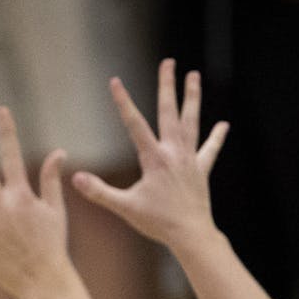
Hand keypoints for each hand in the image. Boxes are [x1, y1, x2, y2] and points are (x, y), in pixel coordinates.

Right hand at [71, 61, 229, 250]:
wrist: (191, 235)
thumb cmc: (158, 223)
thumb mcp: (124, 208)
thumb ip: (99, 191)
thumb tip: (75, 178)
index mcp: (154, 159)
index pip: (134, 124)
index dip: (123, 102)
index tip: (114, 81)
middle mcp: (173, 153)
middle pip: (169, 112)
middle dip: (167, 86)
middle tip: (168, 63)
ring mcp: (190, 160)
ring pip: (191, 122)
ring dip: (192, 98)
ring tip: (194, 76)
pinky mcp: (201, 171)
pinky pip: (210, 150)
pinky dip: (217, 137)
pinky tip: (223, 125)